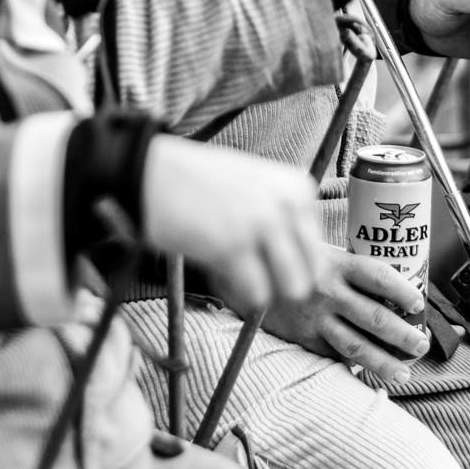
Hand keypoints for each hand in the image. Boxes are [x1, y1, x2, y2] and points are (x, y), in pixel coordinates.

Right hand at [139, 136, 321, 315]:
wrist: (150, 173)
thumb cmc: (199, 181)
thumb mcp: (256, 186)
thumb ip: (284, 218)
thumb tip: (306, 270)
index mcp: (298, 187)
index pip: (318, 251)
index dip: (289, 262)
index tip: (260, 252)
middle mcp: (287, 205)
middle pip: (310, 275)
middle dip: (281, 281)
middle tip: (250, 271)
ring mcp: (262, 225)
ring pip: (290, 289)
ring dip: (262, 289)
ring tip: (234, 270)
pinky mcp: (233, 247)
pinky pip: (257, 295)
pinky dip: (237, 292)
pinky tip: (216, 270)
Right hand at [264, 245, 431, 383]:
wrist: (252, 277)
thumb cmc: (298, 264)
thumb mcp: (324, 254)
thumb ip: (353, 272)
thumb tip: (395, 295)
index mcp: (337, 264)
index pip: (378, 277)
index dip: (402, 291)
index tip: (418, 304)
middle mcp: (328, 291)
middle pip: (374, 316)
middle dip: (403, 335)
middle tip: (421, 345)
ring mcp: (315, 317)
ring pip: (355, 344)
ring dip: (383, 362)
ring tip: (404, 373)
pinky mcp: (303, 338)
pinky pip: (334, 354)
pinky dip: (353, 365)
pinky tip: (369, 373)